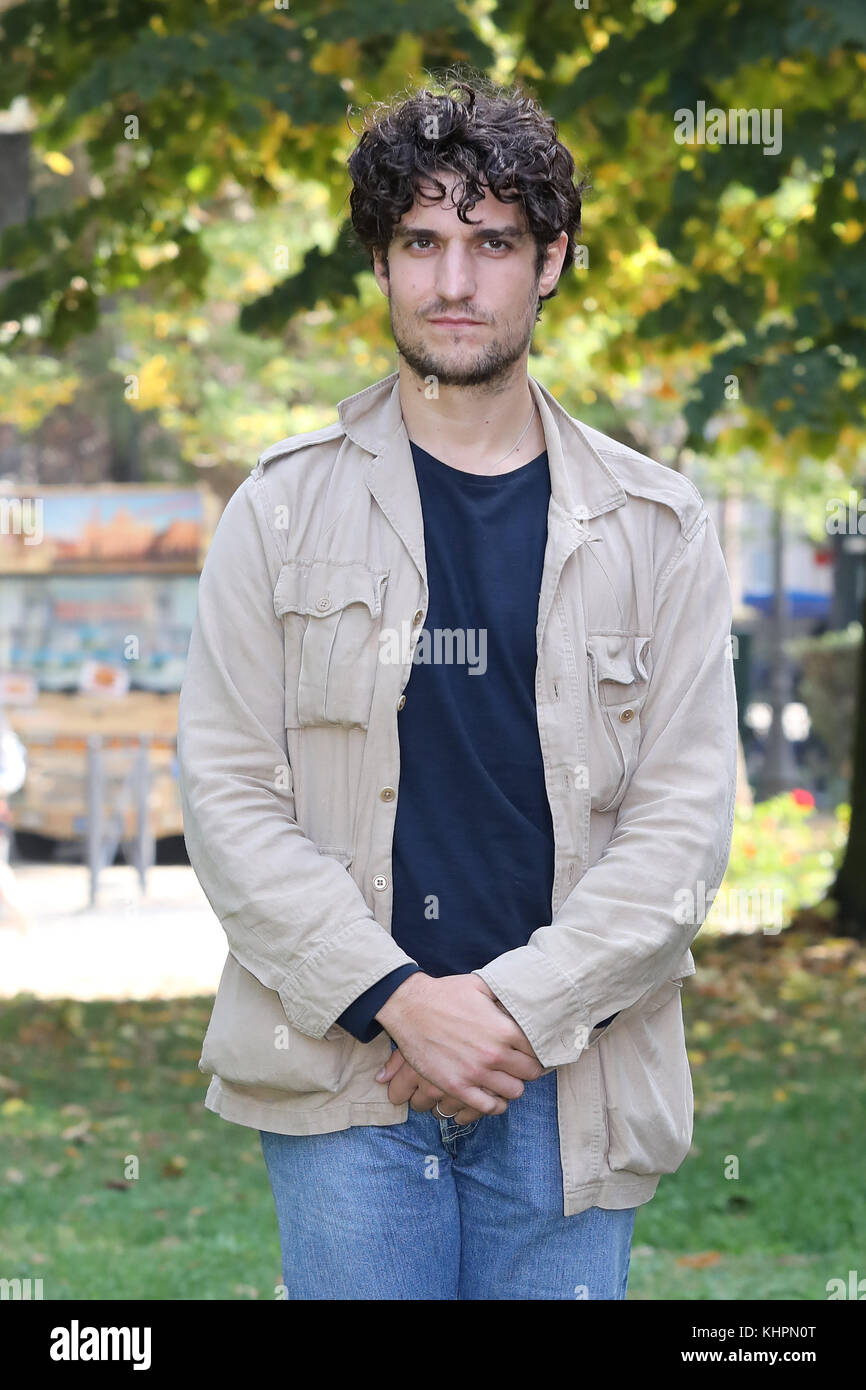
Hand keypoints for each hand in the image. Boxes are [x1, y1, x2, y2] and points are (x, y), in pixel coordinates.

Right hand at [374, 972, 543, 1116]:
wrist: (409, 1007)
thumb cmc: (445, 993)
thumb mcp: (481, 985)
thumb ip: (505, 994)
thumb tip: (523, 994)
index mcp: (505, 1029)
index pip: (537, 1051)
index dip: (535, 1051)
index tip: (529, 1051)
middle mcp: (495, 1054)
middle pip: (530, 1074)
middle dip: (526, 1070)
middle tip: (516, 1065)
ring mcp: (476, 1073)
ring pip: (513, 1092)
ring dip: (511, 1086)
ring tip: (503, 1078)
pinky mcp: (457, 1087)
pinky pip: (488, 1107)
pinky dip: (493, 1104)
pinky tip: (490, 1094)